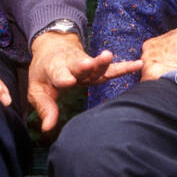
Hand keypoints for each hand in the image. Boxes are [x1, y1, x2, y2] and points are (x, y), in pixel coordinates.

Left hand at [27, 31, 141, 131]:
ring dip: (102, 62)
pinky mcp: (97, 67)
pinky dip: (125, 67)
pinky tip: (138, 64)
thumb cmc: (45, 73)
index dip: (64, 78)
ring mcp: (86, 65)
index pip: (59, 75)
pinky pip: (112, 68)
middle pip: (79, 65)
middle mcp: (72, 65)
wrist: (54, 47)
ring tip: (109, 56)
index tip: (68, 81)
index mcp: (55, 70)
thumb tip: (47, 128)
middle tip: (88, 64)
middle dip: (85, 66)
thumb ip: (45, 108)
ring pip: (96, 65)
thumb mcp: (37, 90)